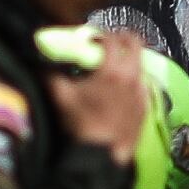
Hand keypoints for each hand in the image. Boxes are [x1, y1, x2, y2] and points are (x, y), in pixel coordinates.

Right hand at [50, 29, 146, 155]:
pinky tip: (121, 89)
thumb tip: (43, 66)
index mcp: (112, 71)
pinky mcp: (145, 106)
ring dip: (128, 59)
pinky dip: (133, 80)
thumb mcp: (61, 98)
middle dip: (122, 38)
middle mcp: (131, 77)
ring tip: (114, 66)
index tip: (92, 38)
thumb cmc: (82, 125)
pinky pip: (143, 85)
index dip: (100, 34)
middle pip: (135, 43)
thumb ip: (52, 77)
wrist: (102, 155)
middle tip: (110, 42)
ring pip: (141, 63)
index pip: (111, 39)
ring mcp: (141, 92)